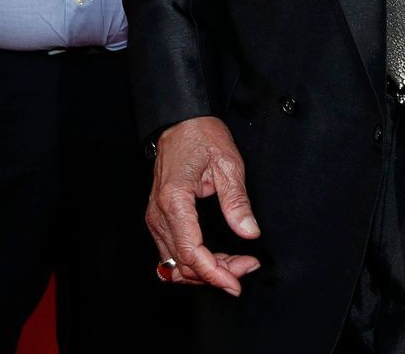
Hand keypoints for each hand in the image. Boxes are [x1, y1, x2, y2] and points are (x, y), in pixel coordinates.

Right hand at [146, 117, 262, 294]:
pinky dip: (193, 262)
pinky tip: (215, 260)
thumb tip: (249, 232)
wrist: (181, 121)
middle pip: (183, 264)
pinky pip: (172, 252)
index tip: (236, 282)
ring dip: (205, 271)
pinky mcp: (158, 218)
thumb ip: (237, 201)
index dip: (214, 273)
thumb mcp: (228, 164)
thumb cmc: (202, 136)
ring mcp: (155, 217)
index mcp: (174, 201)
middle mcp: (158, 213)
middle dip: (216, 274)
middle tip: (247, 267)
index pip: (191, 252)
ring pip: (176, 263)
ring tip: (235, 265)